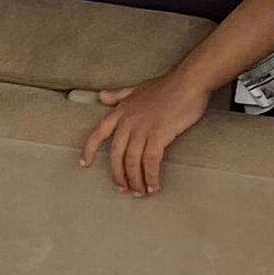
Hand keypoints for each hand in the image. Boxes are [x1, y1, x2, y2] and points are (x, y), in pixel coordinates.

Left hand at [82, 67, 216, 196]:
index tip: (84, 164)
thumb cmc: (166, 85)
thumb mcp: (137, 88)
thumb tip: (101, 96)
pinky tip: (153, 187)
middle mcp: (128, 122)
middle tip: (123, 188)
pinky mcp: (159, 135)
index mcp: (121, 111)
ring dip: (135, 181)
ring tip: (139, 192)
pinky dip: (151, 177)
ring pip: (132, 162)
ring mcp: (143, 129)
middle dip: (118, 175)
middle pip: (116, 155)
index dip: (89, 149)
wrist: (189, 82)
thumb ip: (118, 95)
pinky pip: (150, 162)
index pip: (98, 133)